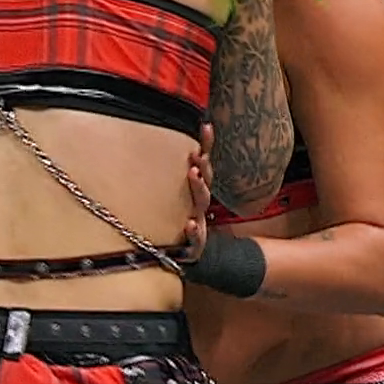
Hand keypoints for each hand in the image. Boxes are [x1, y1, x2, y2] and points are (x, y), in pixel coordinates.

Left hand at [182, 124, 215, 259]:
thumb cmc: (179, 222)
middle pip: (205, 181)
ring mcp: (199, 222)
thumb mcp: (177, 197)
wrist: (187, 256)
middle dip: (203, 166)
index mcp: (197, 190)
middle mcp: (199, 204)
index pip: (204, 163)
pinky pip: (196, 238)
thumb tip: (175, 142)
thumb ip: (180, 174)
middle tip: (197, 154)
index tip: (205, 126)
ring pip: (201, 203)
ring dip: (198, 188)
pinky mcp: (194, 245)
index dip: (207, 144)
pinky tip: (190, 225)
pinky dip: (194, 232)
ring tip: (193, 174)